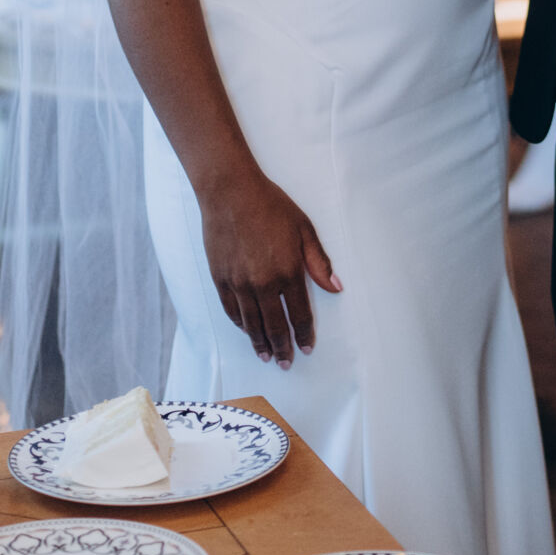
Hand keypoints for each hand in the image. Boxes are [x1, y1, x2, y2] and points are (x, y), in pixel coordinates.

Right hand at [198, 167, 339, 365]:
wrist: (230, 192)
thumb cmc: (270, 205)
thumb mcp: (304, 228)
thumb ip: (319, 261)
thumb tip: (336, 287)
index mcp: (288, 272)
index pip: (300, 314)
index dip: (304, 334)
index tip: (306, 348)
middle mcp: (263, 283)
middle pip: (274, 326)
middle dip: (283, 347)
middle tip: (286, 362)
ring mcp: (239, 283)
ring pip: (251, 324)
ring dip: (260, 343)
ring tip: (266, 356)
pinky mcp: (220, 279)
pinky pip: (231, 311)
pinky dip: (240, 325)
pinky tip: (246, 330)